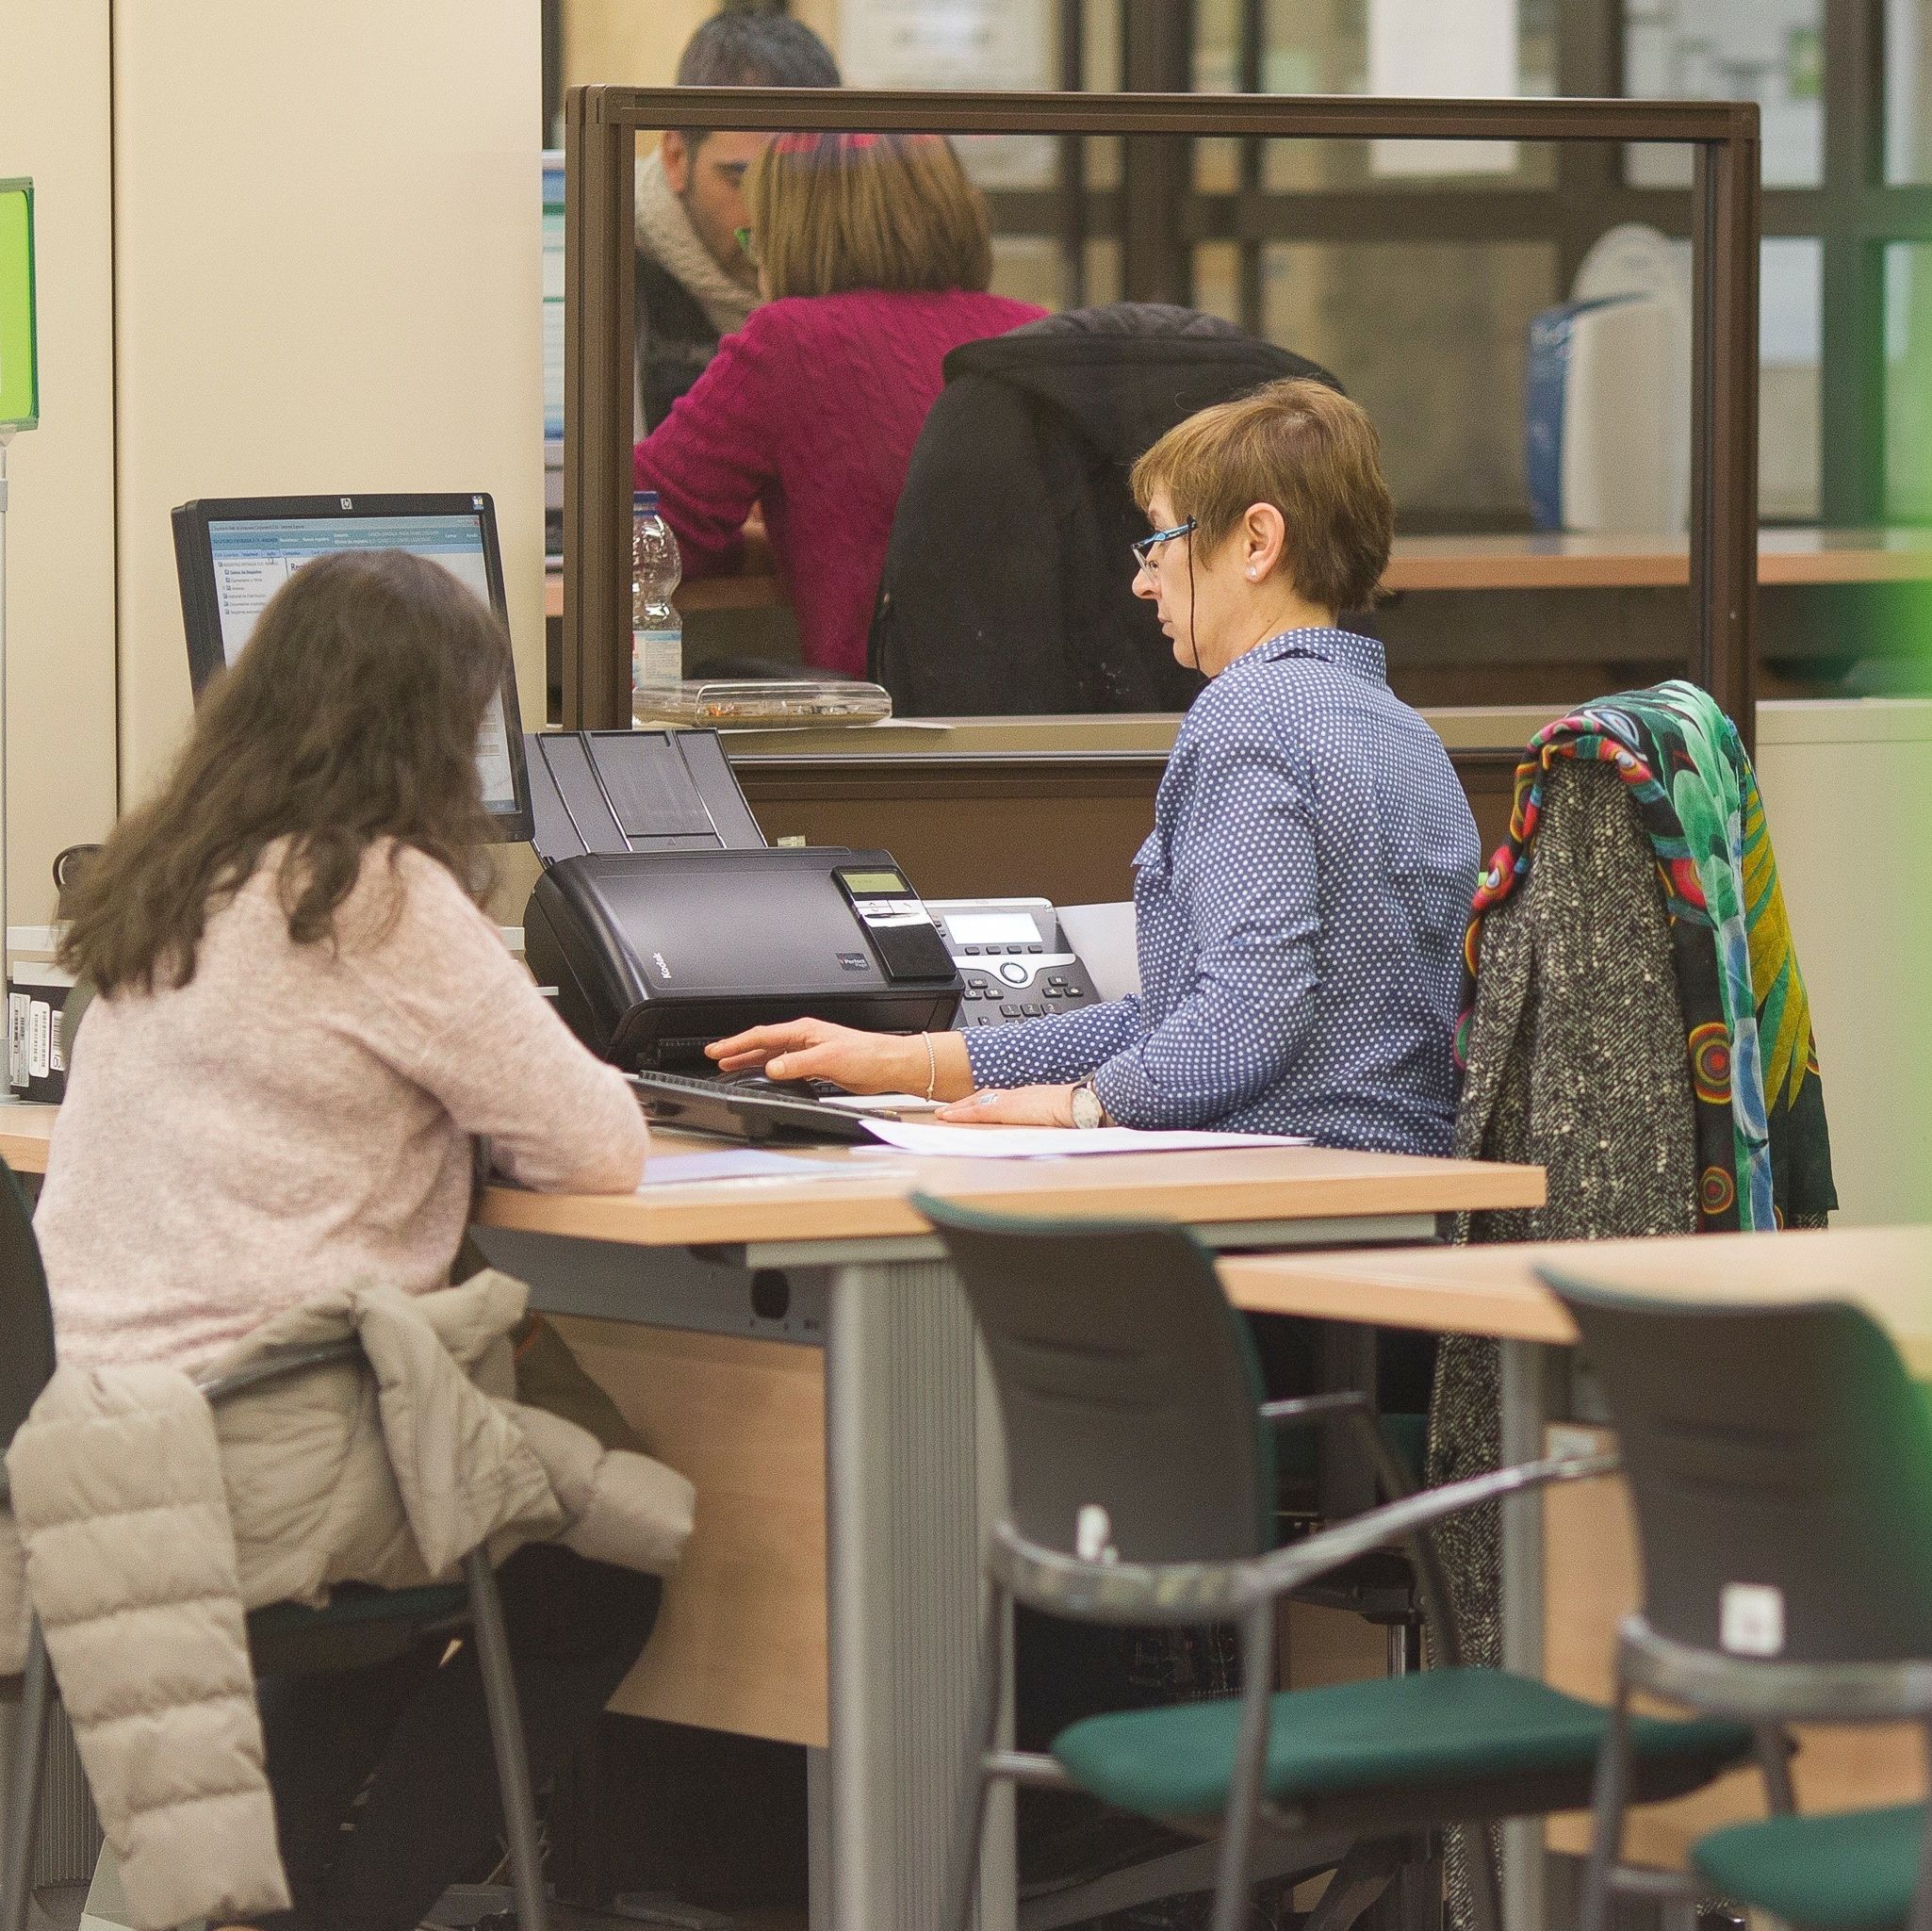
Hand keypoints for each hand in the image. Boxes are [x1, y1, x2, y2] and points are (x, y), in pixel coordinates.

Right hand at [706, 1018, 924, 1093]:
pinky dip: (769, 1069)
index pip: (762, 1035)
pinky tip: (763, 1075)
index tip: (718, 1050)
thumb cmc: (866, 1054)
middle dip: (737, 1049)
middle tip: (715, 1056)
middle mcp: (804, 1038)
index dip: (738, 1043)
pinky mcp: (817, 1065)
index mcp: (803, 1030)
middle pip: (763, 1043)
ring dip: (750, 1059)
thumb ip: (797, 1064)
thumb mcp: (827, 1059)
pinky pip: (785, 1065)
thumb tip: (772, 1067)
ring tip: (730, 1066)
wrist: (887, 1064)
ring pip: (772, 1054)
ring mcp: (809, 1051)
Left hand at [934, 1083, 1078, 1127]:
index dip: (981, 1102)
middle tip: (946, 1111)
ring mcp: (1012, 1100)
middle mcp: (1017, 1095)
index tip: (968, 1107)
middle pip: (983, 1096)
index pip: (999, 1098)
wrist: (1081, 1105)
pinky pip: (978, 1111)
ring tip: (942, 1115)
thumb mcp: (1059, 1118)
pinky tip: (948, 1117)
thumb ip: (1048, 1122)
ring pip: (977, 1102)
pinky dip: (961, 1113)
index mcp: (1029, 1098)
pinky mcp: (1007, 1108)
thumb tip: (1048, 1132)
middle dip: (964, 1104)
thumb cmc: (1077, 1112)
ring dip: (958, 1108)